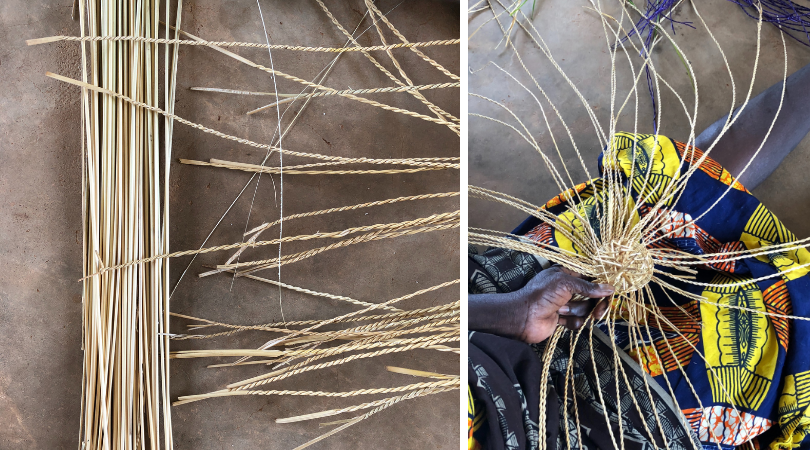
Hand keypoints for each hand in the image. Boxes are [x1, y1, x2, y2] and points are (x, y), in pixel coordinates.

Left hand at [468, 266, 613, 343]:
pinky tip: (560, 321)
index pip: (590, 278)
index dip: (601, 285)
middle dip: (594, 304)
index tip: (611, 292)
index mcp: (566, 274)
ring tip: (562, 311)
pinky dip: (571, 322)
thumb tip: (610, 288)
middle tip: (599, 313)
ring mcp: (565, 304)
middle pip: (592, 296)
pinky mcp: (562, 320)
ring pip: (585, 310)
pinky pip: (577, 322)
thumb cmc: (541, 295)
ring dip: (576, 312)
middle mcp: (566, 288)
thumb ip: (588, 286)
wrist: (523, 317)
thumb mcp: (565, 284)